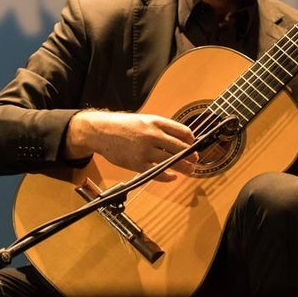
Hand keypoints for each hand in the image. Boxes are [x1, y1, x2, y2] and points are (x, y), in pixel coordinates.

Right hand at [64, 110, 198, 180]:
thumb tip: (178, 138)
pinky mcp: (137, 164)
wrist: (101, 131)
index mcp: (155, 122)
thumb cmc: (122, 125)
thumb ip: (159, 128)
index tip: (193, 145)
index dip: (191, 140)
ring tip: (190, 171)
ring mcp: (145, 150)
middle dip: (191, 156)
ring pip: (172, 161)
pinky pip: (157, 172)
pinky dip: (168, 177)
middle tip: (196, 160)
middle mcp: (152, 135)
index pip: (182, 131)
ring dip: (184, 167)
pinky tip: (173, 177)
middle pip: (180, 148)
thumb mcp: (143, 119)